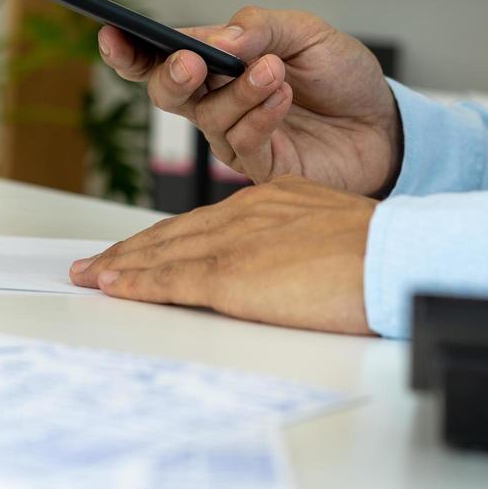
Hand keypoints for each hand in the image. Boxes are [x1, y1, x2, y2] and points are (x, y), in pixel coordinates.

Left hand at [70, 176, 376, 334]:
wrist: (396, 257)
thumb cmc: (383, 256)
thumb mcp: (334, 235)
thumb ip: (301, 247)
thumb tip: (291, 274)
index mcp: (274, 201)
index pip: (208, 221)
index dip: (170, 238)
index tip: (145, 251)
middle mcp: (247, 212)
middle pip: (175, 232)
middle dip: (132, 250)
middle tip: (96, 265)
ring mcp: (236, 241)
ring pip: (164, 251)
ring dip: (122, 266)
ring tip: (91, 276)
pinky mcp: (230, 274)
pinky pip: (171, 279)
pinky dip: (136, 283)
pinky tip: (113, 287)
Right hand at [98, 7, 402, 195]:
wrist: (385, 123)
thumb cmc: (341, 77)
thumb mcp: (307, 32)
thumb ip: (260, 28)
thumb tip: (216, 39)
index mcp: (218, 64)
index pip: (160, 57)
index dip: (130, 49)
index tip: (111, 33)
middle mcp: (218, 103)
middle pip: (167, 94)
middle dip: (172, 75)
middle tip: (192, 60)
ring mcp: (236, 138)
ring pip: (209, 117)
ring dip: (238, 91)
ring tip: (275, 70)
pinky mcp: (261, 169)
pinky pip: (243, 144)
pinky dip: (259, 116)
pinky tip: (282, 96)